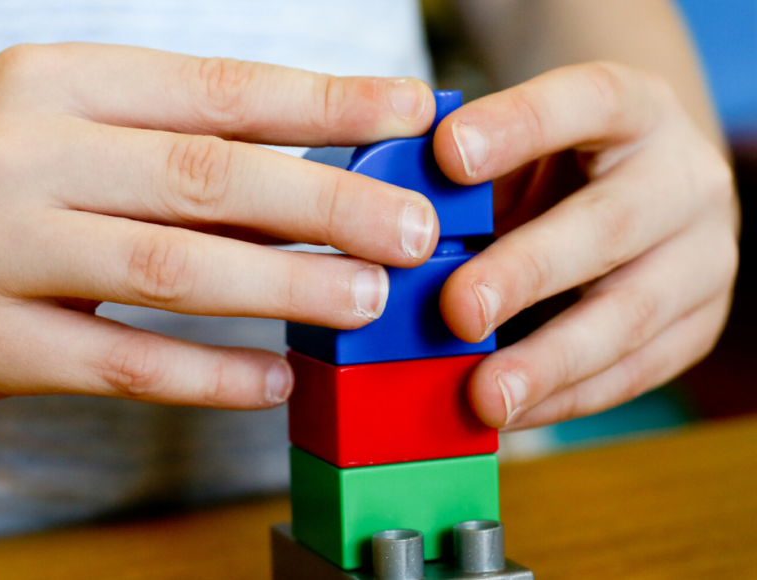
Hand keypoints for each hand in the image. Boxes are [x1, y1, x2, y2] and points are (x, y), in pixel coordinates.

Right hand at [0, 43, 438, 408]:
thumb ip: (190, 151)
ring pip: (174, 270)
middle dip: (329, 206)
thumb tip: (325, 174)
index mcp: (58, 82)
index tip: (409, 112)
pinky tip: (277, 378)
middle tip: (414, 230)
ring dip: (286, 288)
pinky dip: (211, 377)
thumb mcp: (83, 131)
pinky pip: (124, 364)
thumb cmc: (8, 176)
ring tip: (367, 299)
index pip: (220, 91)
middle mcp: (25, 156)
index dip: (325, 103)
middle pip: (210, 179)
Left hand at [435, 62, 737, 428]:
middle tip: (459, 311)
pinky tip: (513, 412)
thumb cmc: (565, 172)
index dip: (519, 126)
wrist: (648, 193)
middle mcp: (682, 179)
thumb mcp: (526, 150)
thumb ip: (472, 179)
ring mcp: (703, 256)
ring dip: (549, 362)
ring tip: (486, 395)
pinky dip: (565, 398)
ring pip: (629, 314)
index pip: (586, 102)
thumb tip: (394, 233)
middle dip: (528, 272)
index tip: (446, 154)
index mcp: (635, 109)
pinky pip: (634, 372)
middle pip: (611, 224)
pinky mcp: (697, 325)